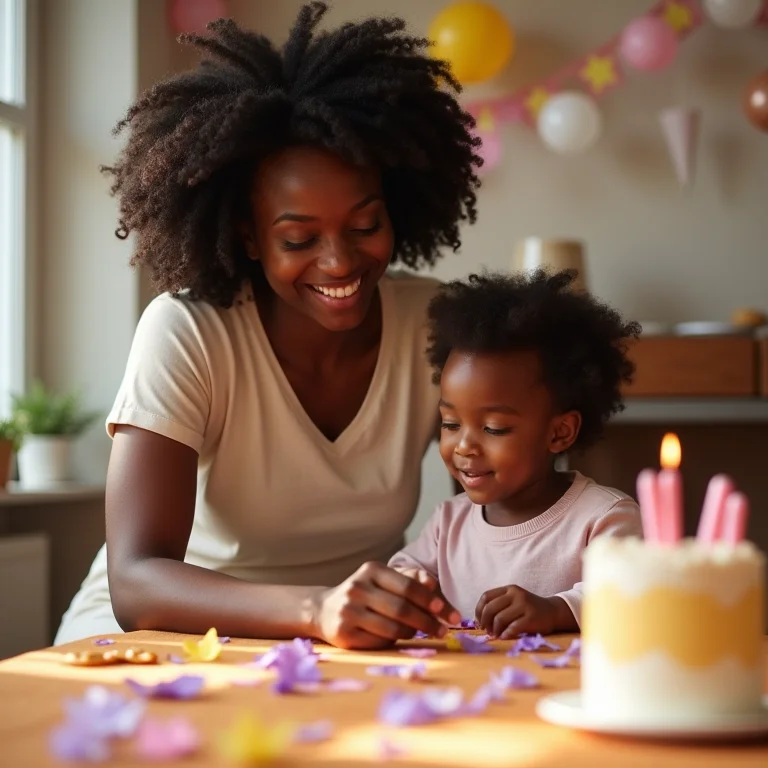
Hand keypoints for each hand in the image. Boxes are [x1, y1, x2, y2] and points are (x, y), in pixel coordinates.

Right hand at [312, 562, 460, 649]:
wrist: (324, 610)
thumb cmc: (366, 595)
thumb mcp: (385, 582)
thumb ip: (412, 584)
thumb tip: (437, 592)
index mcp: (371, 570)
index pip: (408, 586)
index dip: (430, 600)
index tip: (447, 613)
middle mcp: (358, 588)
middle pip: (402, 609)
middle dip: (427, 622)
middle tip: (442, 631)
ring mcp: (348, 611)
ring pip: (392, 628)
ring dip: (411, 633)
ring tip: (417, 633)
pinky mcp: (344, 633)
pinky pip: (379, 642)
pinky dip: (393, 642)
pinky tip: (395, 638)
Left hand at [475, 585, 574, 638]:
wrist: (553, 612)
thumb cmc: (528, 609)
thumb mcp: (513, 601)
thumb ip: (499, 605)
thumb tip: (479, 621)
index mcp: (509, 589)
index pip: (486, 596)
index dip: (478, 610)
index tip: (479, 622)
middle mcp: (516, 594)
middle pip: (490, 608)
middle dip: (485, 622)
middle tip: (487, 631)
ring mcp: (524, 605)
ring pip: (500, 618)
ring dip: (494, 630)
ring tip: (495, 635)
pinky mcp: (531, 617)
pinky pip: (513, 627)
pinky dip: (505, 634)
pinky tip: (504, 637)